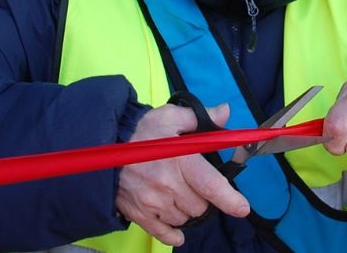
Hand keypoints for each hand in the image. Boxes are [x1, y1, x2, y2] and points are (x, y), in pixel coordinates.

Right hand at [116, 102, 249, 245]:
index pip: (211, 186)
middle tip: (193, 182)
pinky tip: (177, 228)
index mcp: (180, 160)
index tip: (242, 207)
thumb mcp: (171, 116)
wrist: (104, 144)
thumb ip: (201, 117)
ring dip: (186, 209)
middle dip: (203, 196)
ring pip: (184, 218)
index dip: (230, 200)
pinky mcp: (138, 212)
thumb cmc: (141, 131)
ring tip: (177, 191)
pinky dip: (172, 232)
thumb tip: (225, 113)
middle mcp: (167, 185)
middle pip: (200, 206)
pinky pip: (162, 232)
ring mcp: (152, 202)